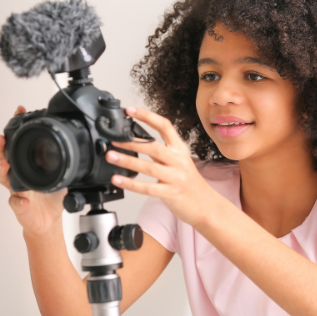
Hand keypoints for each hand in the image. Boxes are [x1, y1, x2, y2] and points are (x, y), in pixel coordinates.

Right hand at [0, 105, 67, 236]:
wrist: (48, 220)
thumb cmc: (52, 196)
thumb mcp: (61, 175)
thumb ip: (60, 161)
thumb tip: (73, 145)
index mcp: (27, 165)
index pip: (18, 143)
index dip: (16, 128)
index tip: (19, 112)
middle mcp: (18, 175)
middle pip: (4, 157)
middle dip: (1, 147)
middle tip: (1, 138)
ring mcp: (16, 190)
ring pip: (4, 178)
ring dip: (3, 171)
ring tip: (5, 165)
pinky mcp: (18, 206)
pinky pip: (15, 202)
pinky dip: (18, 201)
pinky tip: (21, 200)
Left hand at [105, 106, 221, 228]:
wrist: (205, 205)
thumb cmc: (188, 183)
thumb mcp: (179, 161)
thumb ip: (160, 152)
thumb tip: (135, 142)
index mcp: (179, 149)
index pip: (164, 126)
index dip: (147, 116)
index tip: (130, 110)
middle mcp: (178, 160)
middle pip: (154, 146)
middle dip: (131, 142)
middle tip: (114, 140)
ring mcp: (175, 177)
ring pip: (149, 166)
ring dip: (128, 161)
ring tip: (111, 157)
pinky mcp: (171, 193)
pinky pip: (148, 188)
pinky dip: (131, 184)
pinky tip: (118, 180)